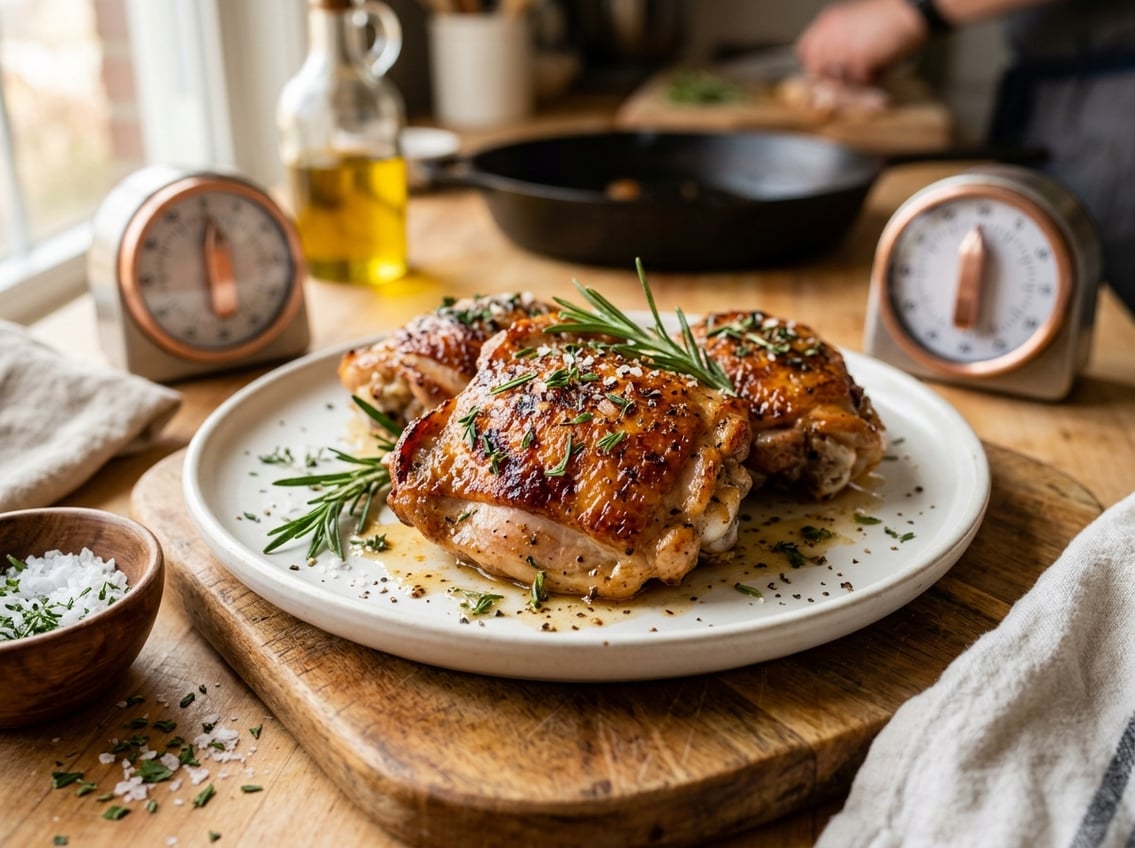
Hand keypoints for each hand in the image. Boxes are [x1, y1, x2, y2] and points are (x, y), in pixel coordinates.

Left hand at [795, 0, 928, 83]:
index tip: (825, 75)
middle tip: (853, 80)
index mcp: (827, 22)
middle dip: (831, 81)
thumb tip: (830, 72)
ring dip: (854, 82)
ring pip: (837, 80)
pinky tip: (883, 65)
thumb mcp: (856, 24)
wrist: (914, 8)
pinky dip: (873, 79)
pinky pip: (859, 83)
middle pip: (816, 71)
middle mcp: (829, 33)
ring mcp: (841, 46)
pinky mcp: (857, 58)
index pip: (805, 51)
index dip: (815, 66)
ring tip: (874, 67)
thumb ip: (838, 44)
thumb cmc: (892, 17)